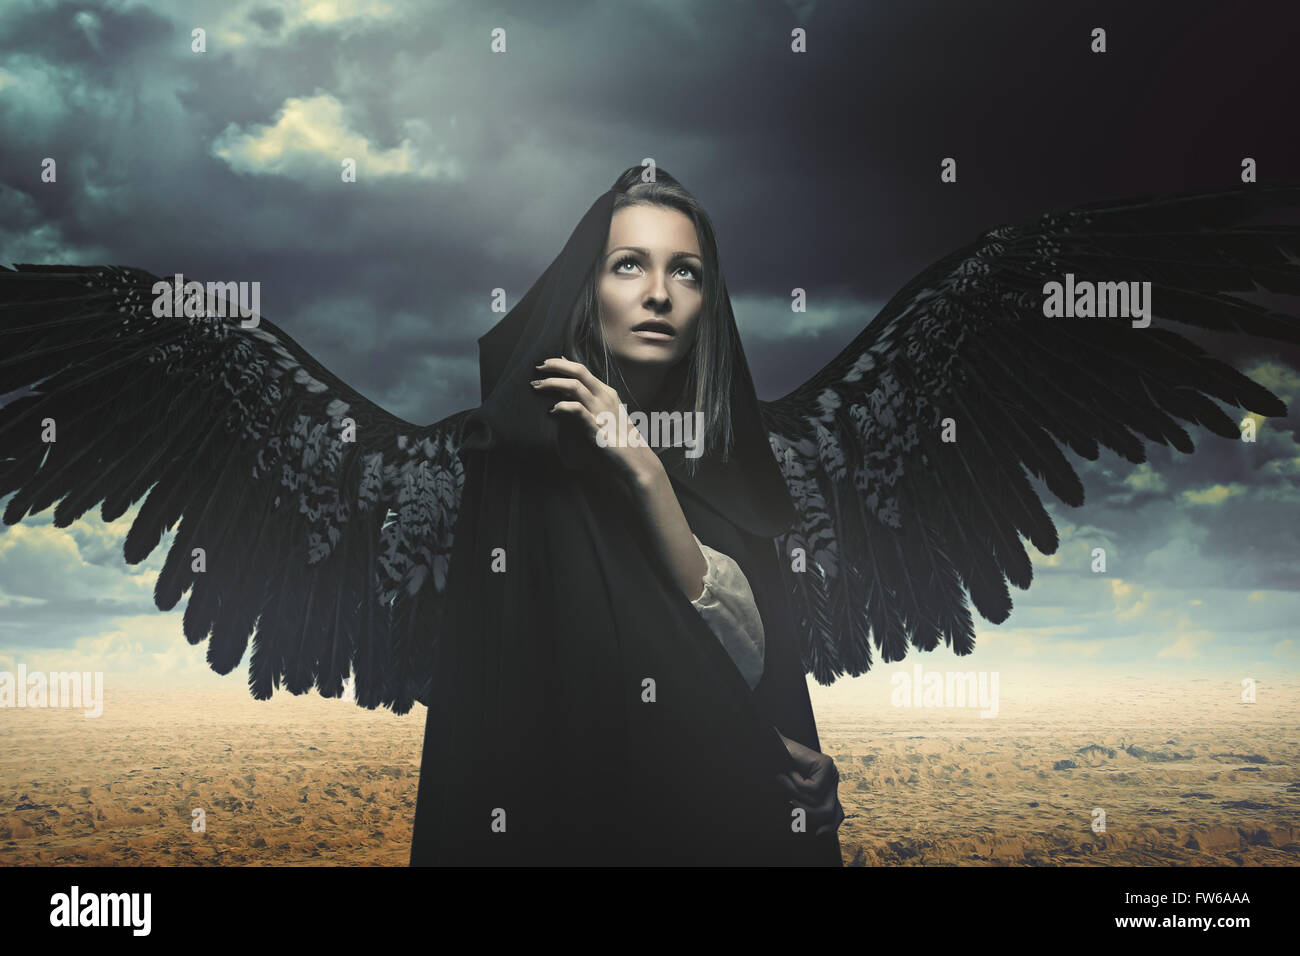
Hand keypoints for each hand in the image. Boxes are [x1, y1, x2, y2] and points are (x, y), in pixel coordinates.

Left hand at [531, 356, 659, 485]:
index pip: (582, 369)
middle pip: (578, 371)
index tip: (545, 364)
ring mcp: (600, 410)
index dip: (561, 364)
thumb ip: (588, 401)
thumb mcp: (604, 414)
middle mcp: (604, 397)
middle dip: (555, 367)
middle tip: (537, 368)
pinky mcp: (595, 426)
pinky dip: (562, 406)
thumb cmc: (617, 438)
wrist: (635, 459)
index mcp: (606, 392)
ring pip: (574, 386)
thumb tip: (566, 391)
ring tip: (537, 386)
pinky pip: (577, 410)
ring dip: (553, 383)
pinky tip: (552, 410)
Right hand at [774, 729, 844, 837]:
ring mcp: (831, 771)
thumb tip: (822, 834)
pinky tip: (791, 772)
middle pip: (829, 812)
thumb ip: (808, 812)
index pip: (837, 814)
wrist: (770, 749)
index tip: (817, 834)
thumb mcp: (794, 798)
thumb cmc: (778, 772)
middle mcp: (832, 779)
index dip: (829, 827)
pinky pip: (813, 789)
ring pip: (818, 802)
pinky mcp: (826, 764)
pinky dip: (796, 783)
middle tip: (790, 802)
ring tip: (788, 781)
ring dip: (796, 795)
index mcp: (827, 789)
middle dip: (807, 813)